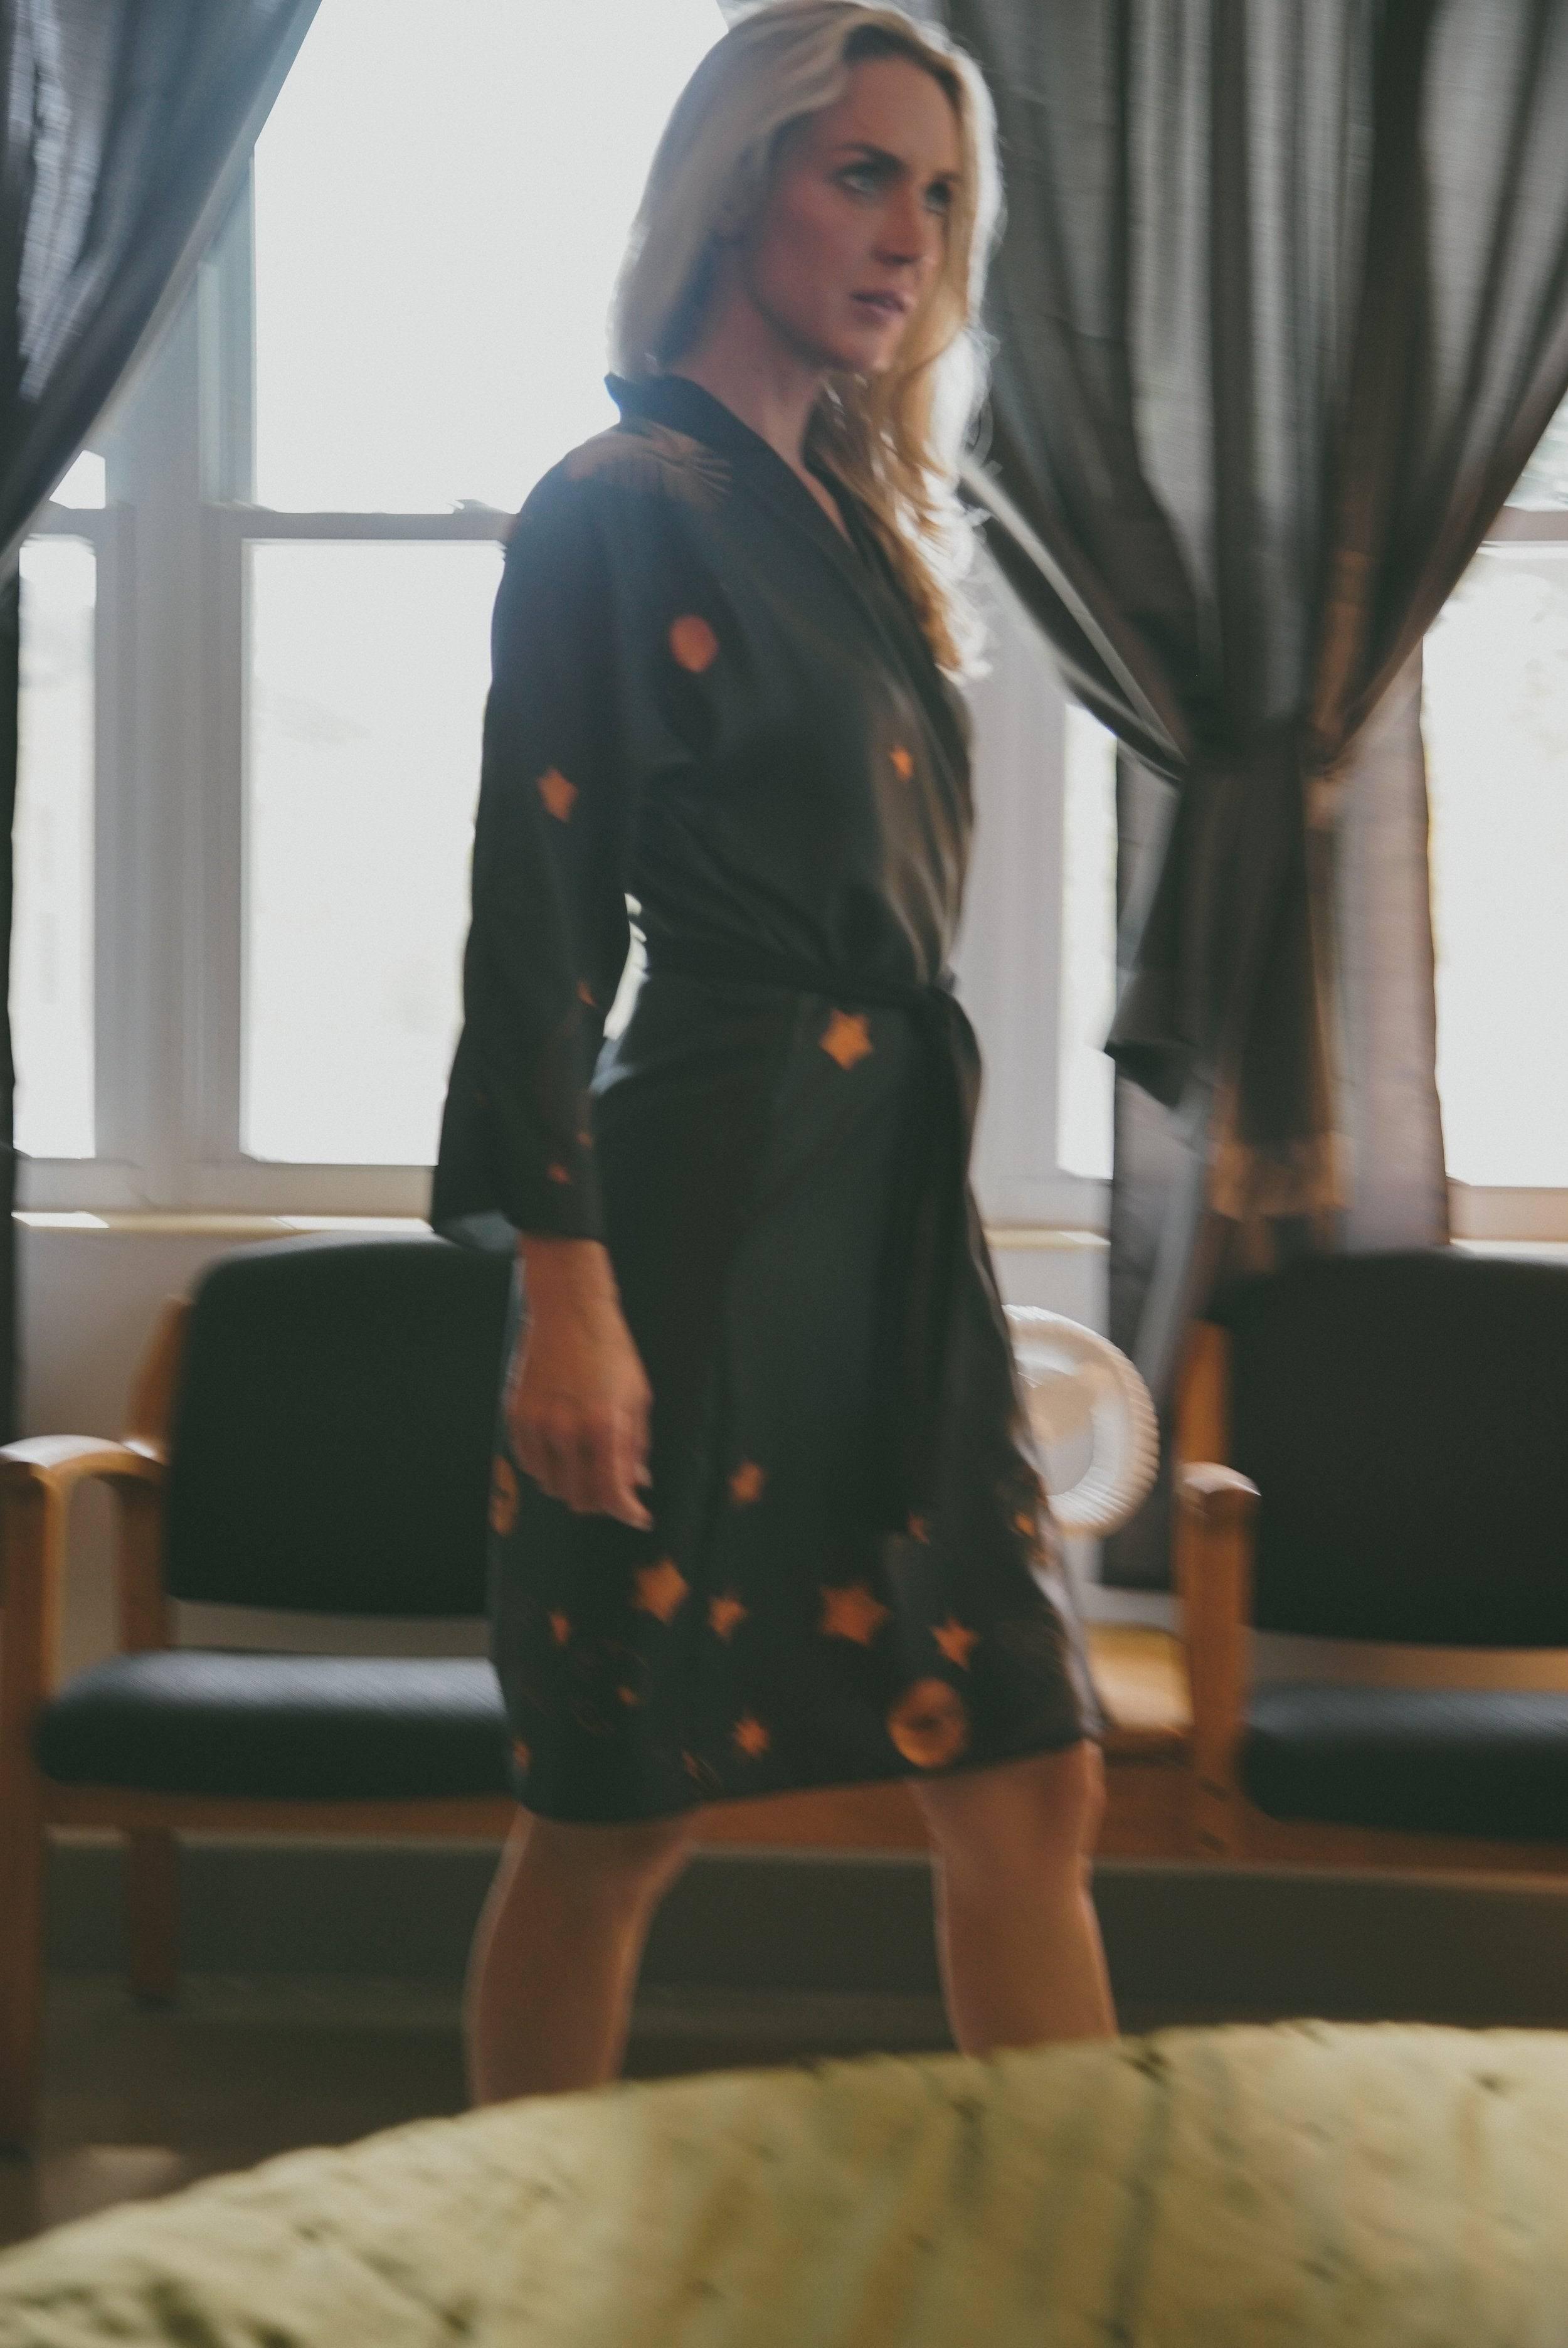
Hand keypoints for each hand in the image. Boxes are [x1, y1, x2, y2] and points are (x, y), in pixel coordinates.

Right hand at [506, 1238, 653, 1527]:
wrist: (568, 1312)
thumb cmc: (610, 1351)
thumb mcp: (637, 1397)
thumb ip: (635, 1445)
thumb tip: (636, 1482)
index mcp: (604, 1426)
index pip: (612, 1493)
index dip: (628, 1512)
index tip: (638, 1516)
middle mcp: (566, 1430)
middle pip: (579, 1496)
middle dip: (601, 1499)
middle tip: (613, 1488)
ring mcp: (536, 1424)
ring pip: (551, 1484)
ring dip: (572, 1483)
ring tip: (586, 1463)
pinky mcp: (515, 1416)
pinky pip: (529, 1462)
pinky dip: (547, 1465)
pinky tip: (562, 1448)